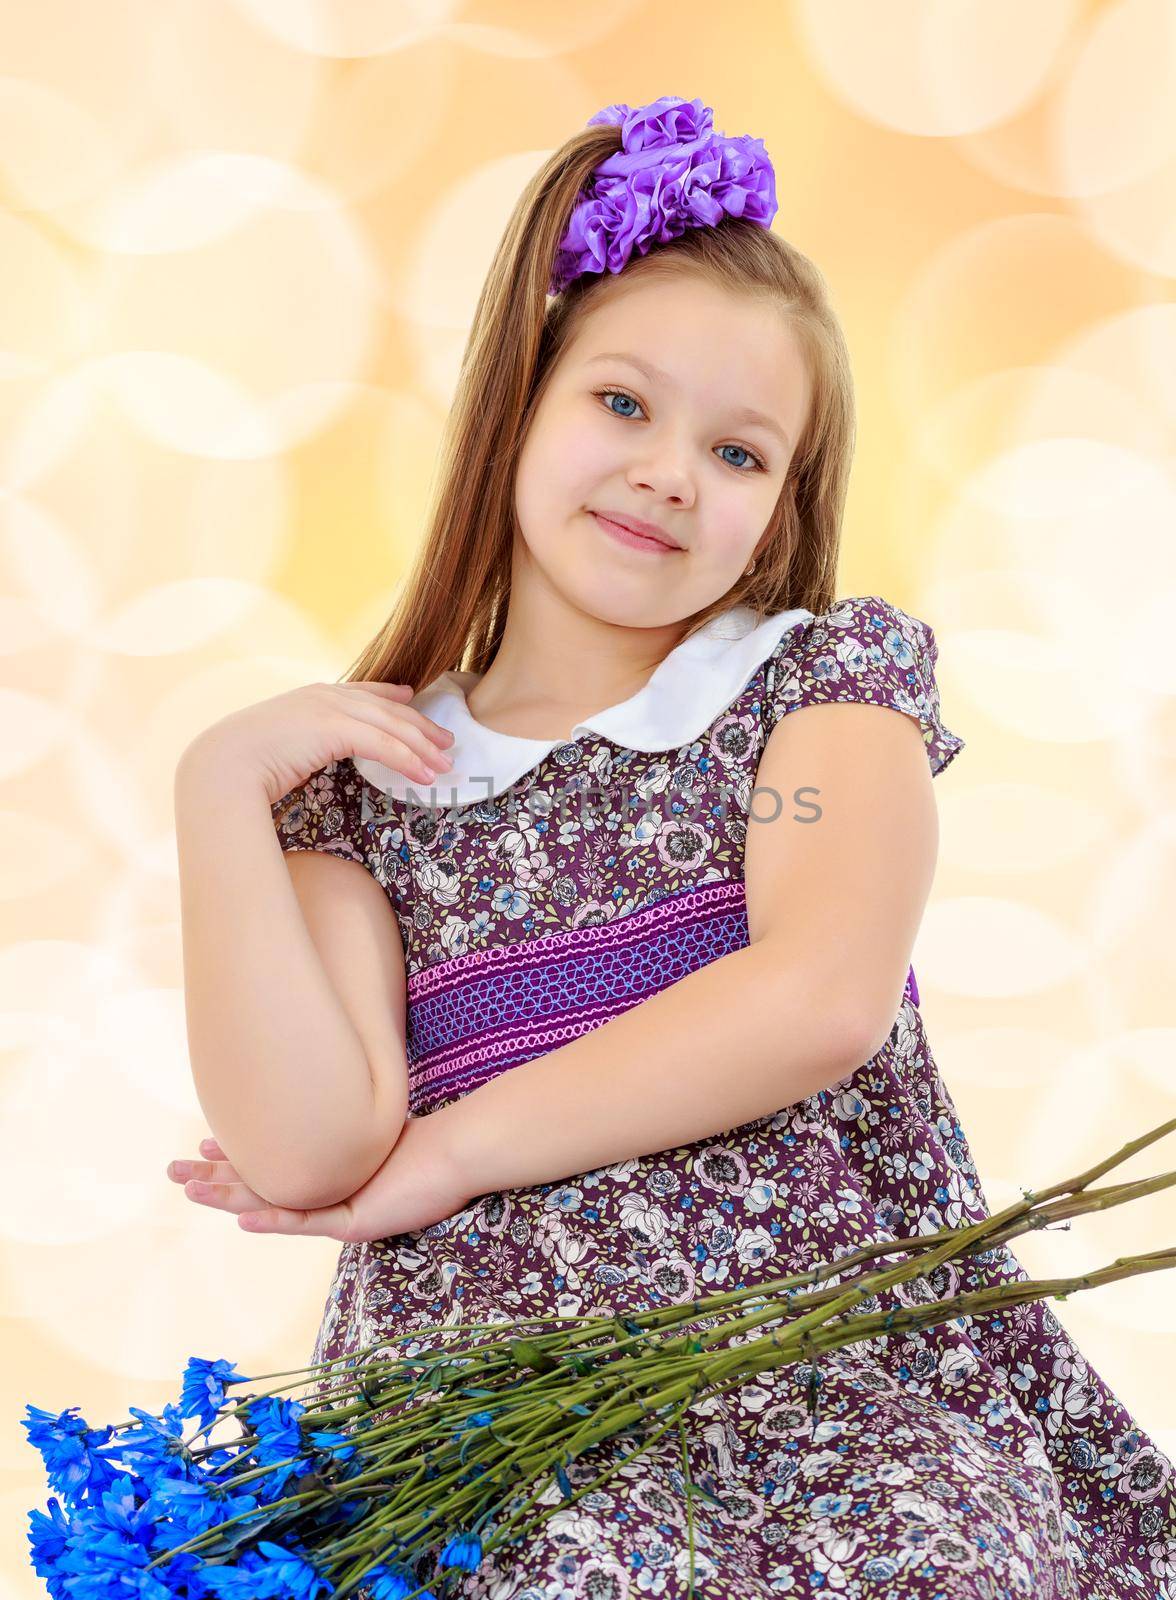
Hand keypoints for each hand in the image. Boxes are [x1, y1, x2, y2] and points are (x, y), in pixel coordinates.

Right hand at [166, 1114, 473, 1240]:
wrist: (459, 1151)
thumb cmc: (422, 1133)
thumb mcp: (368, 1116)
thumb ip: (340, 1106)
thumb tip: (314, 1071)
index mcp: (326, 1176)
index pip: (270, 1167)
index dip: (234, 1158)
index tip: (200, 1140)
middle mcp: (328, 1196)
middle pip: (259, 1189)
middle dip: (214, 1180)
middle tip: (172, 1172)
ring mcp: (340, 1212)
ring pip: (272, 1206)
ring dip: (229, 1199)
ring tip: (191, 1188)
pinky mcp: (358, 1223)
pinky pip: (307, 1221)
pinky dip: (275, 1216)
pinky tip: (244, 1214)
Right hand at [177, 677, 455, 810]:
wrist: (222, 764)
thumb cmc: (240, 764)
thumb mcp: (277, 745)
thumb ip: (300, 742)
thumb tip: (304, 756)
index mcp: (312, 696)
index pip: (362, 692)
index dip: (391, 696)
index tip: (410, 699)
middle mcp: (325, 695)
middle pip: (388, 709)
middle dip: (420, 726)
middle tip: (446, 741)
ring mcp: (330, 708)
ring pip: (392, 727)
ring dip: (424, 748)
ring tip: (445, 766)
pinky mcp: (335, 729)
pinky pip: (384, 746)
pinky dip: (409, 761)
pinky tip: (426, 776)